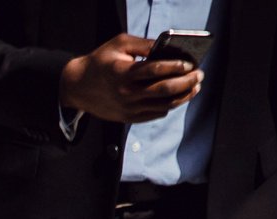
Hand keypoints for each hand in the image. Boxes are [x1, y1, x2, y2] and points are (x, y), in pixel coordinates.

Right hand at [59, 34, 201, 124]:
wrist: (78, 87)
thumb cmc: (100, 61)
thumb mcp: (119, 44)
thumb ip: (144, 44)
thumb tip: (168, 47)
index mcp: (124, 72)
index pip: (156, 70)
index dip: (176, 66)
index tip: (190, 63)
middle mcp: (127, 93)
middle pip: (164, 90)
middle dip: (186, 82)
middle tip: (199, 75)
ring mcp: (128, 108)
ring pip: (164, 105)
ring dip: (183, 96)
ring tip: (194, 87)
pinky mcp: (128, 117)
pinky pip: (155, 114)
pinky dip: (170, 106)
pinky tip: (177, 97)